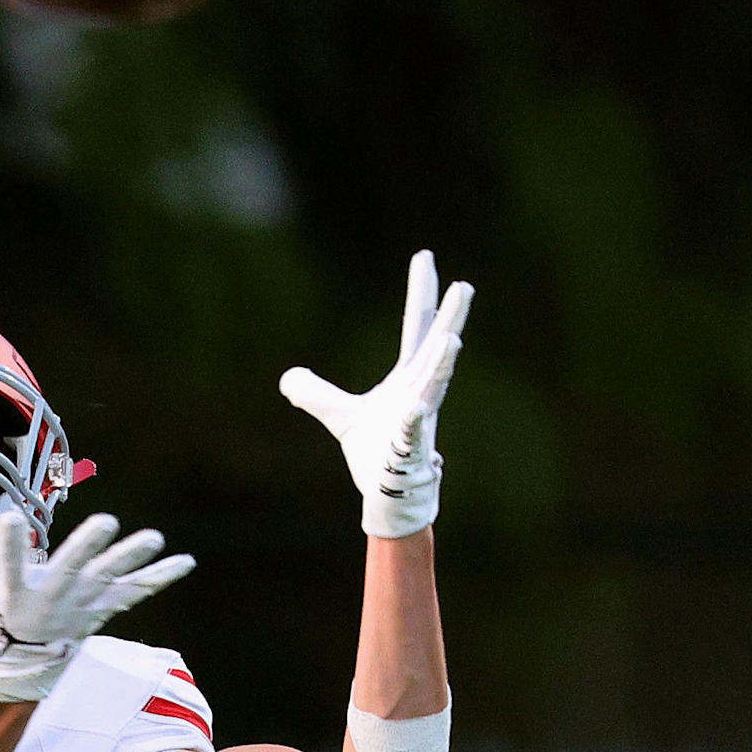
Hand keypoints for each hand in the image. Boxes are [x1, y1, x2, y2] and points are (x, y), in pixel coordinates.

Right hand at [0, 514, 194, 706]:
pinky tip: (186, 561)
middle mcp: (52, 599)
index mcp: (15, 594)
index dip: (9, 545)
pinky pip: (134, 591)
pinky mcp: (100, 609)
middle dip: (90, 548)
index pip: (9, 566)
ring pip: (110, 577)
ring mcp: (80, 605)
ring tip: (155, 536)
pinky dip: (159, 577)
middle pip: (73, 570)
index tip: (11, 518)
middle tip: (108, 521)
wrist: (18, 667)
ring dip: (134, 557)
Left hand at [282, 250, 472, 539]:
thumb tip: (287, 378)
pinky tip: (415, 408)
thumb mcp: (340, 417)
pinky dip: (414, 420)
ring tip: (453, 339)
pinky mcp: (410, 450)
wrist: (388, 494)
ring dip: (443, 365)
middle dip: (450, 319)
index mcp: (407, 378)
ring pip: (434, 388)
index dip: (420, 292)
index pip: (416, 327)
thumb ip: (316, 394)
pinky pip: (412, 433)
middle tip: (464, 287)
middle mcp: (419, 392)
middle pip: (435, 349)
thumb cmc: (376, 453)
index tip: (425, 257)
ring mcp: (418, 420)